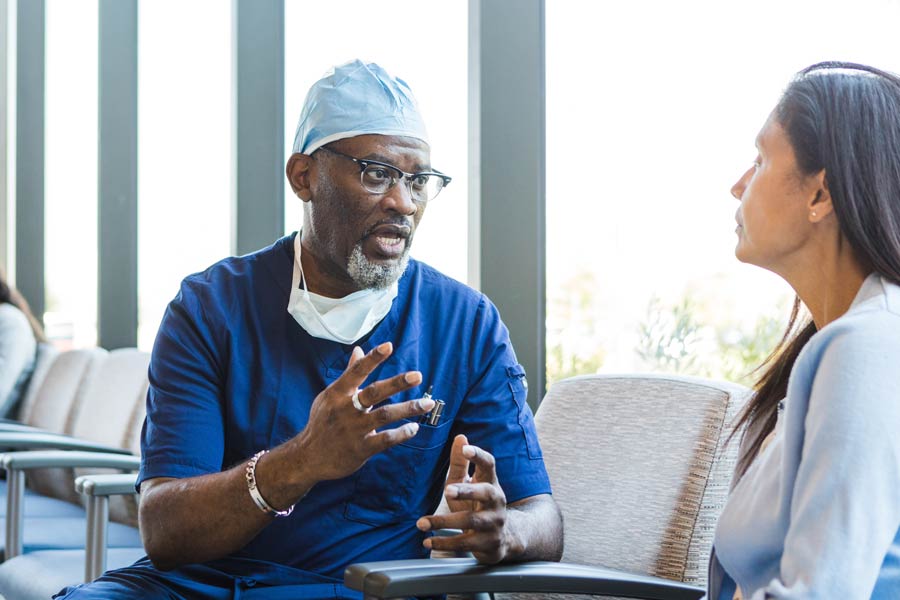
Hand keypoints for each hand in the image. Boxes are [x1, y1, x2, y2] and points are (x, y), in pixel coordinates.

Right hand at [295, 342, 434, 481]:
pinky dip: (401, 433)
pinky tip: (414, 427)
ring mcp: (353, 430)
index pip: (356, 371)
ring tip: (428, 403)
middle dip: (397, 383)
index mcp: (337, 393)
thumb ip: (349, 374)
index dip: (372, 358)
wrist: (309, 457)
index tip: (389, 346)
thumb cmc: (323, 422)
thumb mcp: (331, 396)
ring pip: (384, 415)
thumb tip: (358, 350)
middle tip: (417, 375)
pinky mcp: (360, 449)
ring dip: (408, 408)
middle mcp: (345, 409)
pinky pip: (384, 440)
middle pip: (374, 392)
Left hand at [416, 434, 514, 563]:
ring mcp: (494, 523)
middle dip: (467, 491)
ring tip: (422, 523)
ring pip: (471, 521)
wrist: (502, 538)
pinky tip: (427, 541)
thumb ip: (460, 462)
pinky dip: (444, 543)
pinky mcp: (488, 543)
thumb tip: (460, 436)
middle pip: (486, 493)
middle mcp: (496, 501)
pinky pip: (464, 543)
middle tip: (448, 489)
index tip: (466, 449)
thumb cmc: (477, 504)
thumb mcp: (468, 483)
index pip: (489, 464)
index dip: (478, 456)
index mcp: (491, 482)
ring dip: (444, 522)